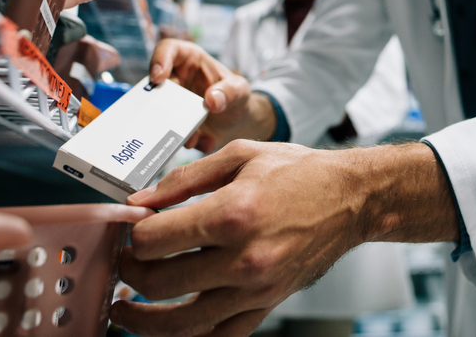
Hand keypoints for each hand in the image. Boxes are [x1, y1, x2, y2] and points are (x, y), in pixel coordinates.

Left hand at [111, 140, 365, 336]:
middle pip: (159, 284)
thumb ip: (184, 178)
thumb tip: (139, 201)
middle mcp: (243, 258)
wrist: (351, 199)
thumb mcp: (240, 156)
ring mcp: (257, 288)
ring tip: (126, 307)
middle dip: (130, 273)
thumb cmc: (300, 172)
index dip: (130, 235)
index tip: (129, 229)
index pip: (153, 240)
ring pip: (182, 324)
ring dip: (143, 320)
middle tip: (124, 262)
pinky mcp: (268, 304)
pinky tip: (167, 328)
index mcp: (232, 214)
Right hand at [149, 40, 273, 150]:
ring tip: (192, 138)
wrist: (241, 121)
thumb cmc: (237, 95)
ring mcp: (171, 105)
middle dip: (158, 102)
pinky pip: (172, 135)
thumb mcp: (239, 89)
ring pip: (159, 114)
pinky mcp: (174, 126)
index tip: (158, 77)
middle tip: (167, 115)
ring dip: (172, 127)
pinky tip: (206, 142)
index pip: (168, 49)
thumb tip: (211, 100)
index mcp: (189, 61)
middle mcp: (175, 81)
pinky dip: (188, 141)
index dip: (159, 60)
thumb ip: (230, 91)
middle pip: (155, 86)